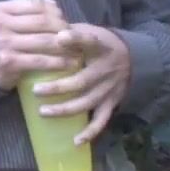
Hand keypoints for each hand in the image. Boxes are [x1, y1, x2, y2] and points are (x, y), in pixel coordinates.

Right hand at [0, 0, 81, 91]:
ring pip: (44, 41)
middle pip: (42, 22)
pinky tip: (70, 65)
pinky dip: (58, 63)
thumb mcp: (5, 21)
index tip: (66, 22)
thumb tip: (57, 9)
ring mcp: (3, 43)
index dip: (56, 12)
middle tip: (76, 38)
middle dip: (64, 29)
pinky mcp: (8, 62)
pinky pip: (40, 60)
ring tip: (78, 51)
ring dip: (66, 47)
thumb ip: (25, 13)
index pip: (35, 5)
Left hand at [31, 23, 129, 144]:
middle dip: (58, 87)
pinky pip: (101, 120)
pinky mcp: (112, 102)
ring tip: (43, 112)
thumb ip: (69, 31)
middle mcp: (106, 69)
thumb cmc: (100, 43)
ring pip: (86, 102)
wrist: (133, 57)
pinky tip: (75, 141)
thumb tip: (43, 29)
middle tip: (36, 90)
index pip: (89, 40)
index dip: (76, 39)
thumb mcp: (89, 31)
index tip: (60, 37)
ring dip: (65, 109)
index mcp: (100, 47)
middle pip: (81, 81)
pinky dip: (90, 132)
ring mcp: (109, 89)